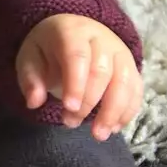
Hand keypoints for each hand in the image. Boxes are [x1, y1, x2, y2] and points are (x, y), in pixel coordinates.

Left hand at [16, 14, 141, 139]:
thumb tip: (34, 102)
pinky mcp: (131, 66)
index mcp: (72, 31)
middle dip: (89, 102)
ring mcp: (120, 52)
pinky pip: (136, 89)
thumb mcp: (29, 58)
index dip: (75, 84)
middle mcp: (101, 38)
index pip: (77, 56)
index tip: (68, 108)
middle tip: (71, 123)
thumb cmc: (48, 49)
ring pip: (125, 81)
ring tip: (99, 134)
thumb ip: (30, 79)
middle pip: (102, 71)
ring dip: (113, 112)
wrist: (72, 33)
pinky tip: (114, 127)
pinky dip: (128, 111)